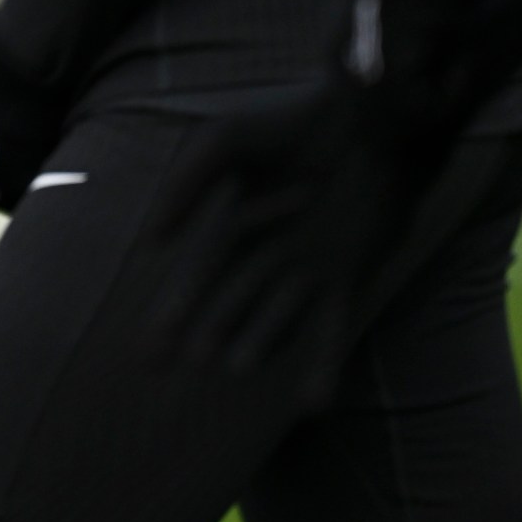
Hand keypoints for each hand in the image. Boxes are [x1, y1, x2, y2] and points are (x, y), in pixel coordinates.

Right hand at [151, 83, 406, 397]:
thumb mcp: (226, 137)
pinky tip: (312, 403)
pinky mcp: (348, 275)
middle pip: (227, 302)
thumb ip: (187, 182)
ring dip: (254, 343)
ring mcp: (308, 266)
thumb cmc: (295, 120)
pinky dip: (321, 364)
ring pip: (273, 318)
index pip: (199, 273)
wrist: (370, 118)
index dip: (174, 311)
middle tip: (164, 372)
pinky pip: (330, 327)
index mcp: (235, 219)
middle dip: (199, 333)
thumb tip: (156, 240)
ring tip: (233, 369)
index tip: (151, 350)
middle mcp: (267, 250)